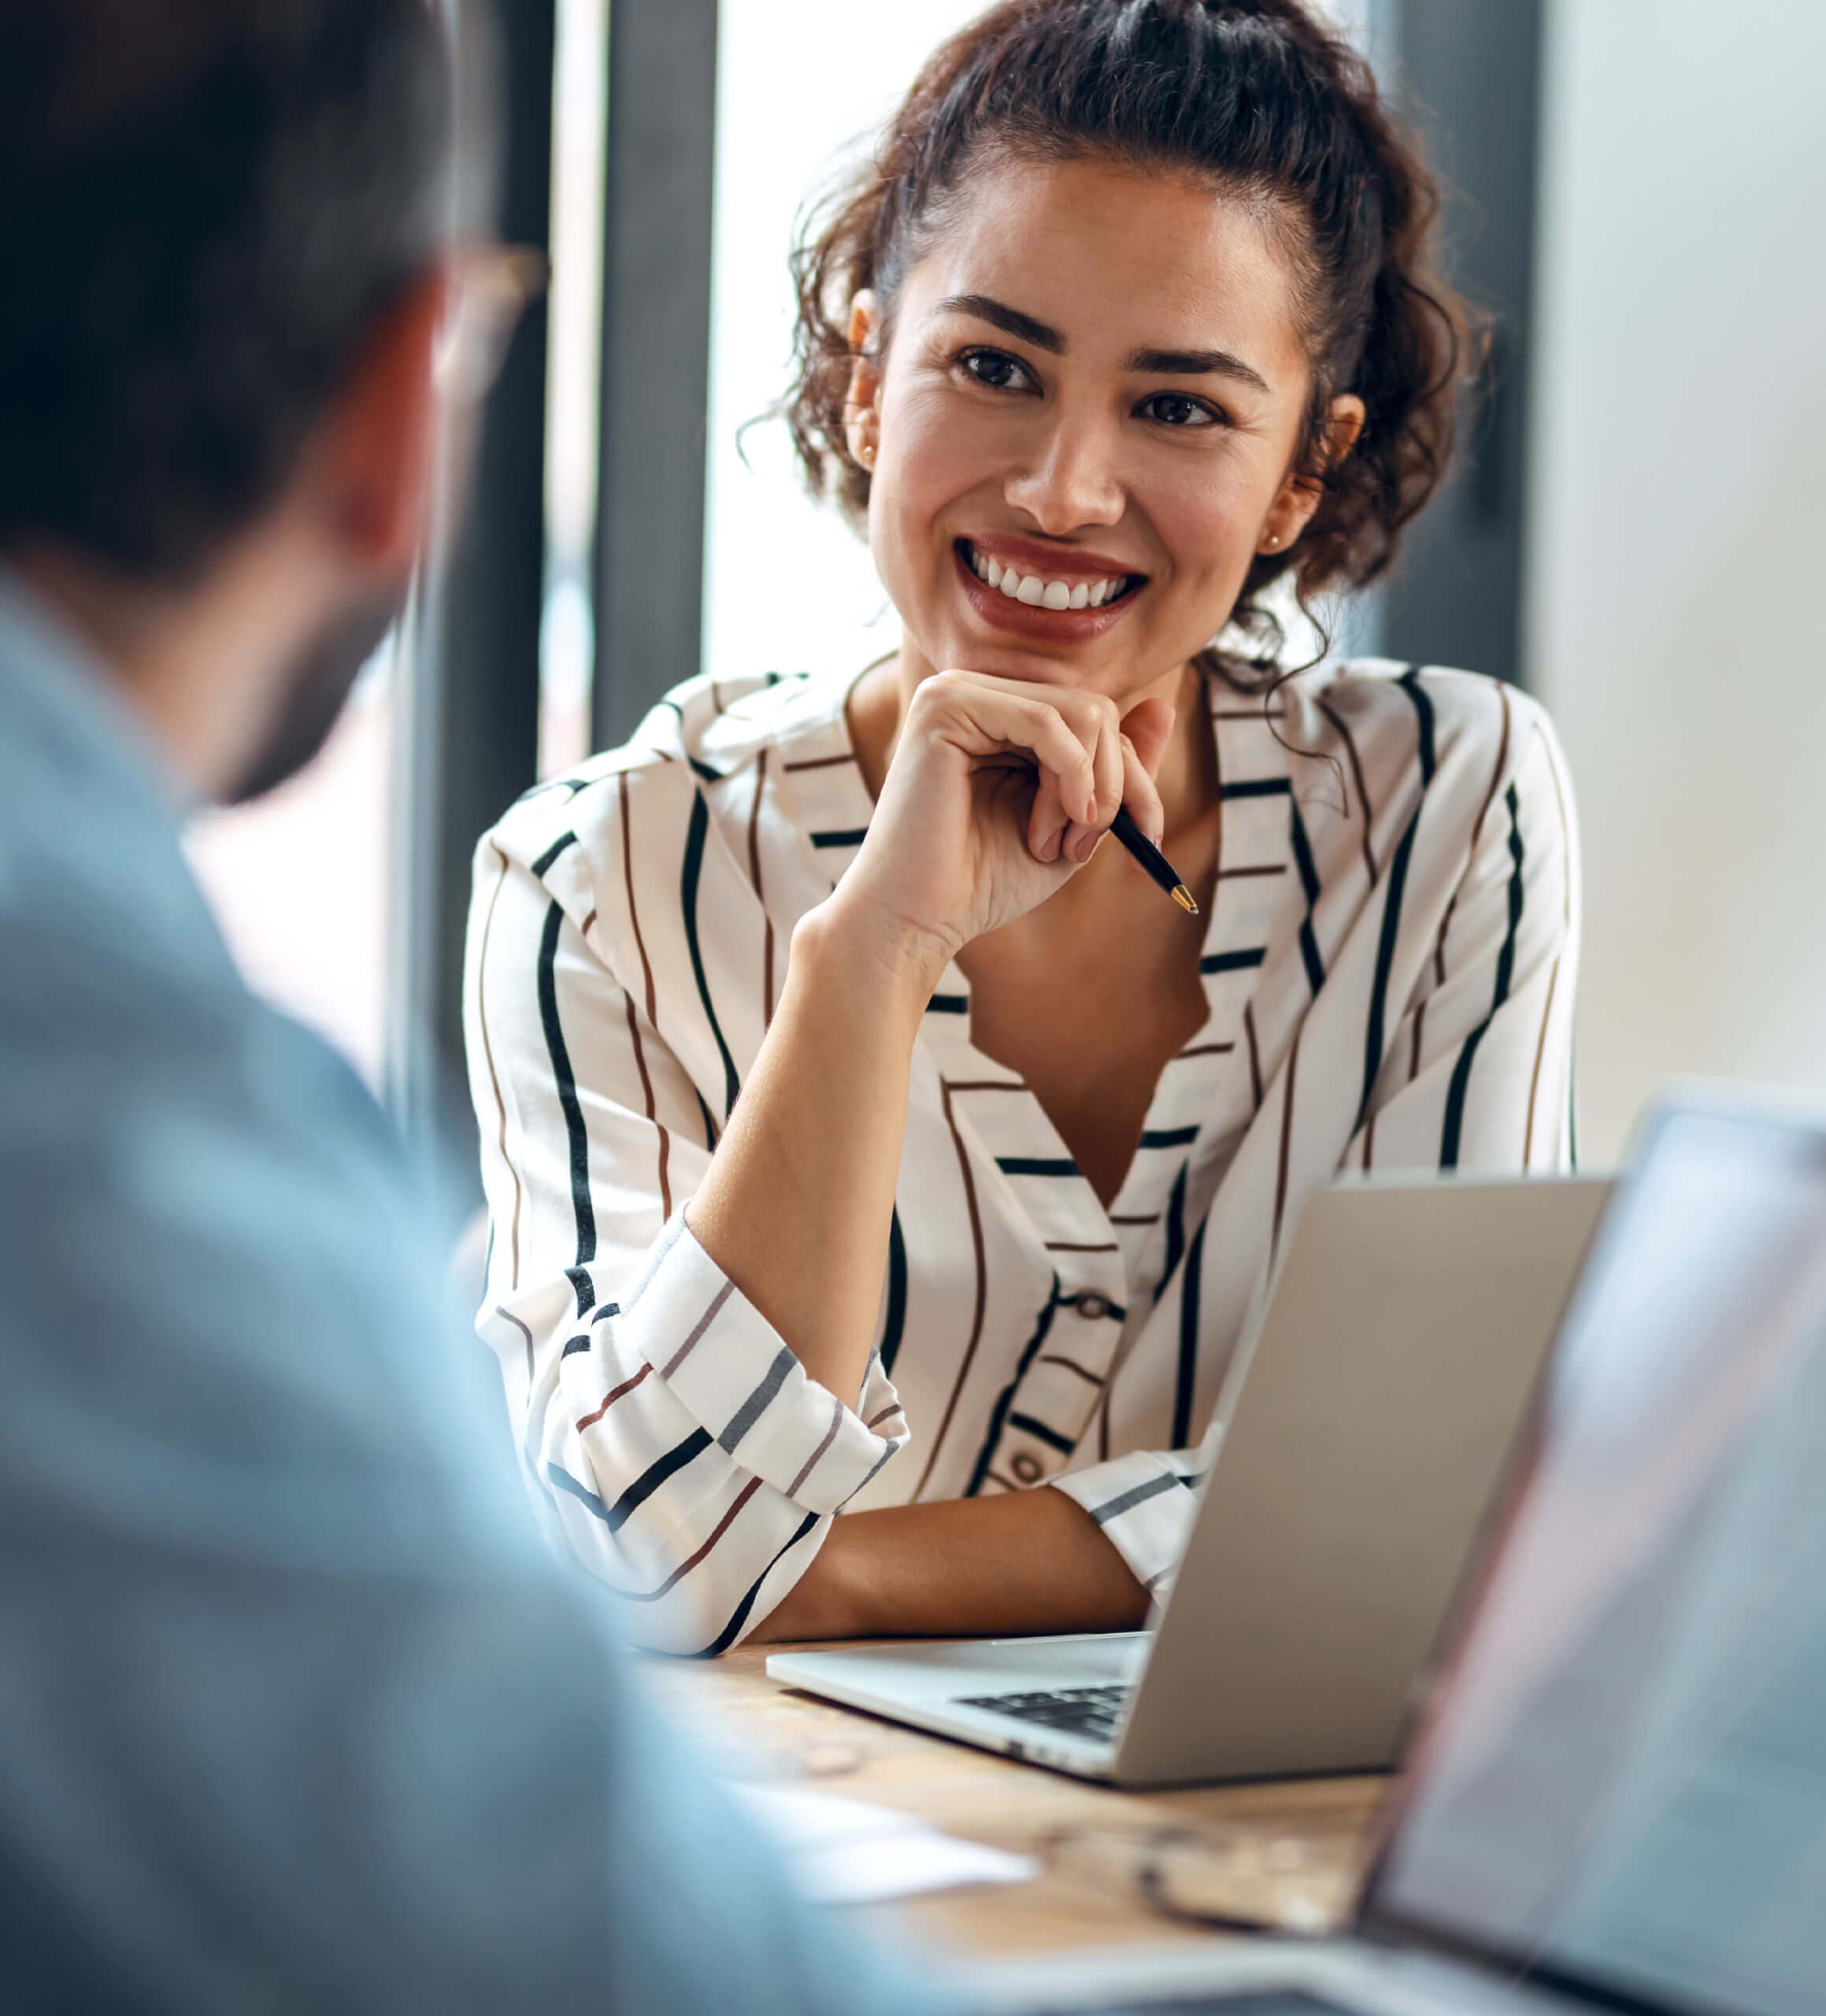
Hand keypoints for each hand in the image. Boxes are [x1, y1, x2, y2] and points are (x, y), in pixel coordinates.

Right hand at [835, 669, 1175, 969]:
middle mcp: (979, 693)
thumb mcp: (1075, 823)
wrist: (917, 920)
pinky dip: (1068, 778)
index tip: (1147, 838)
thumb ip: (1116, 769)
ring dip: (1090, 789)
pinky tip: (1047, 829)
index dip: (1135, 777)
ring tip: (1058, 843)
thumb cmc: (982, 882)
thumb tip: (1165, 704)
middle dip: (1117, 784)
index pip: (1099, 719)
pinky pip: (1046, 720)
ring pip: (1080, 712)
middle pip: (1097, 709)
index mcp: (1003, 717)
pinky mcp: (946, 705)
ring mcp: (958, 691)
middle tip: (1086, 847)